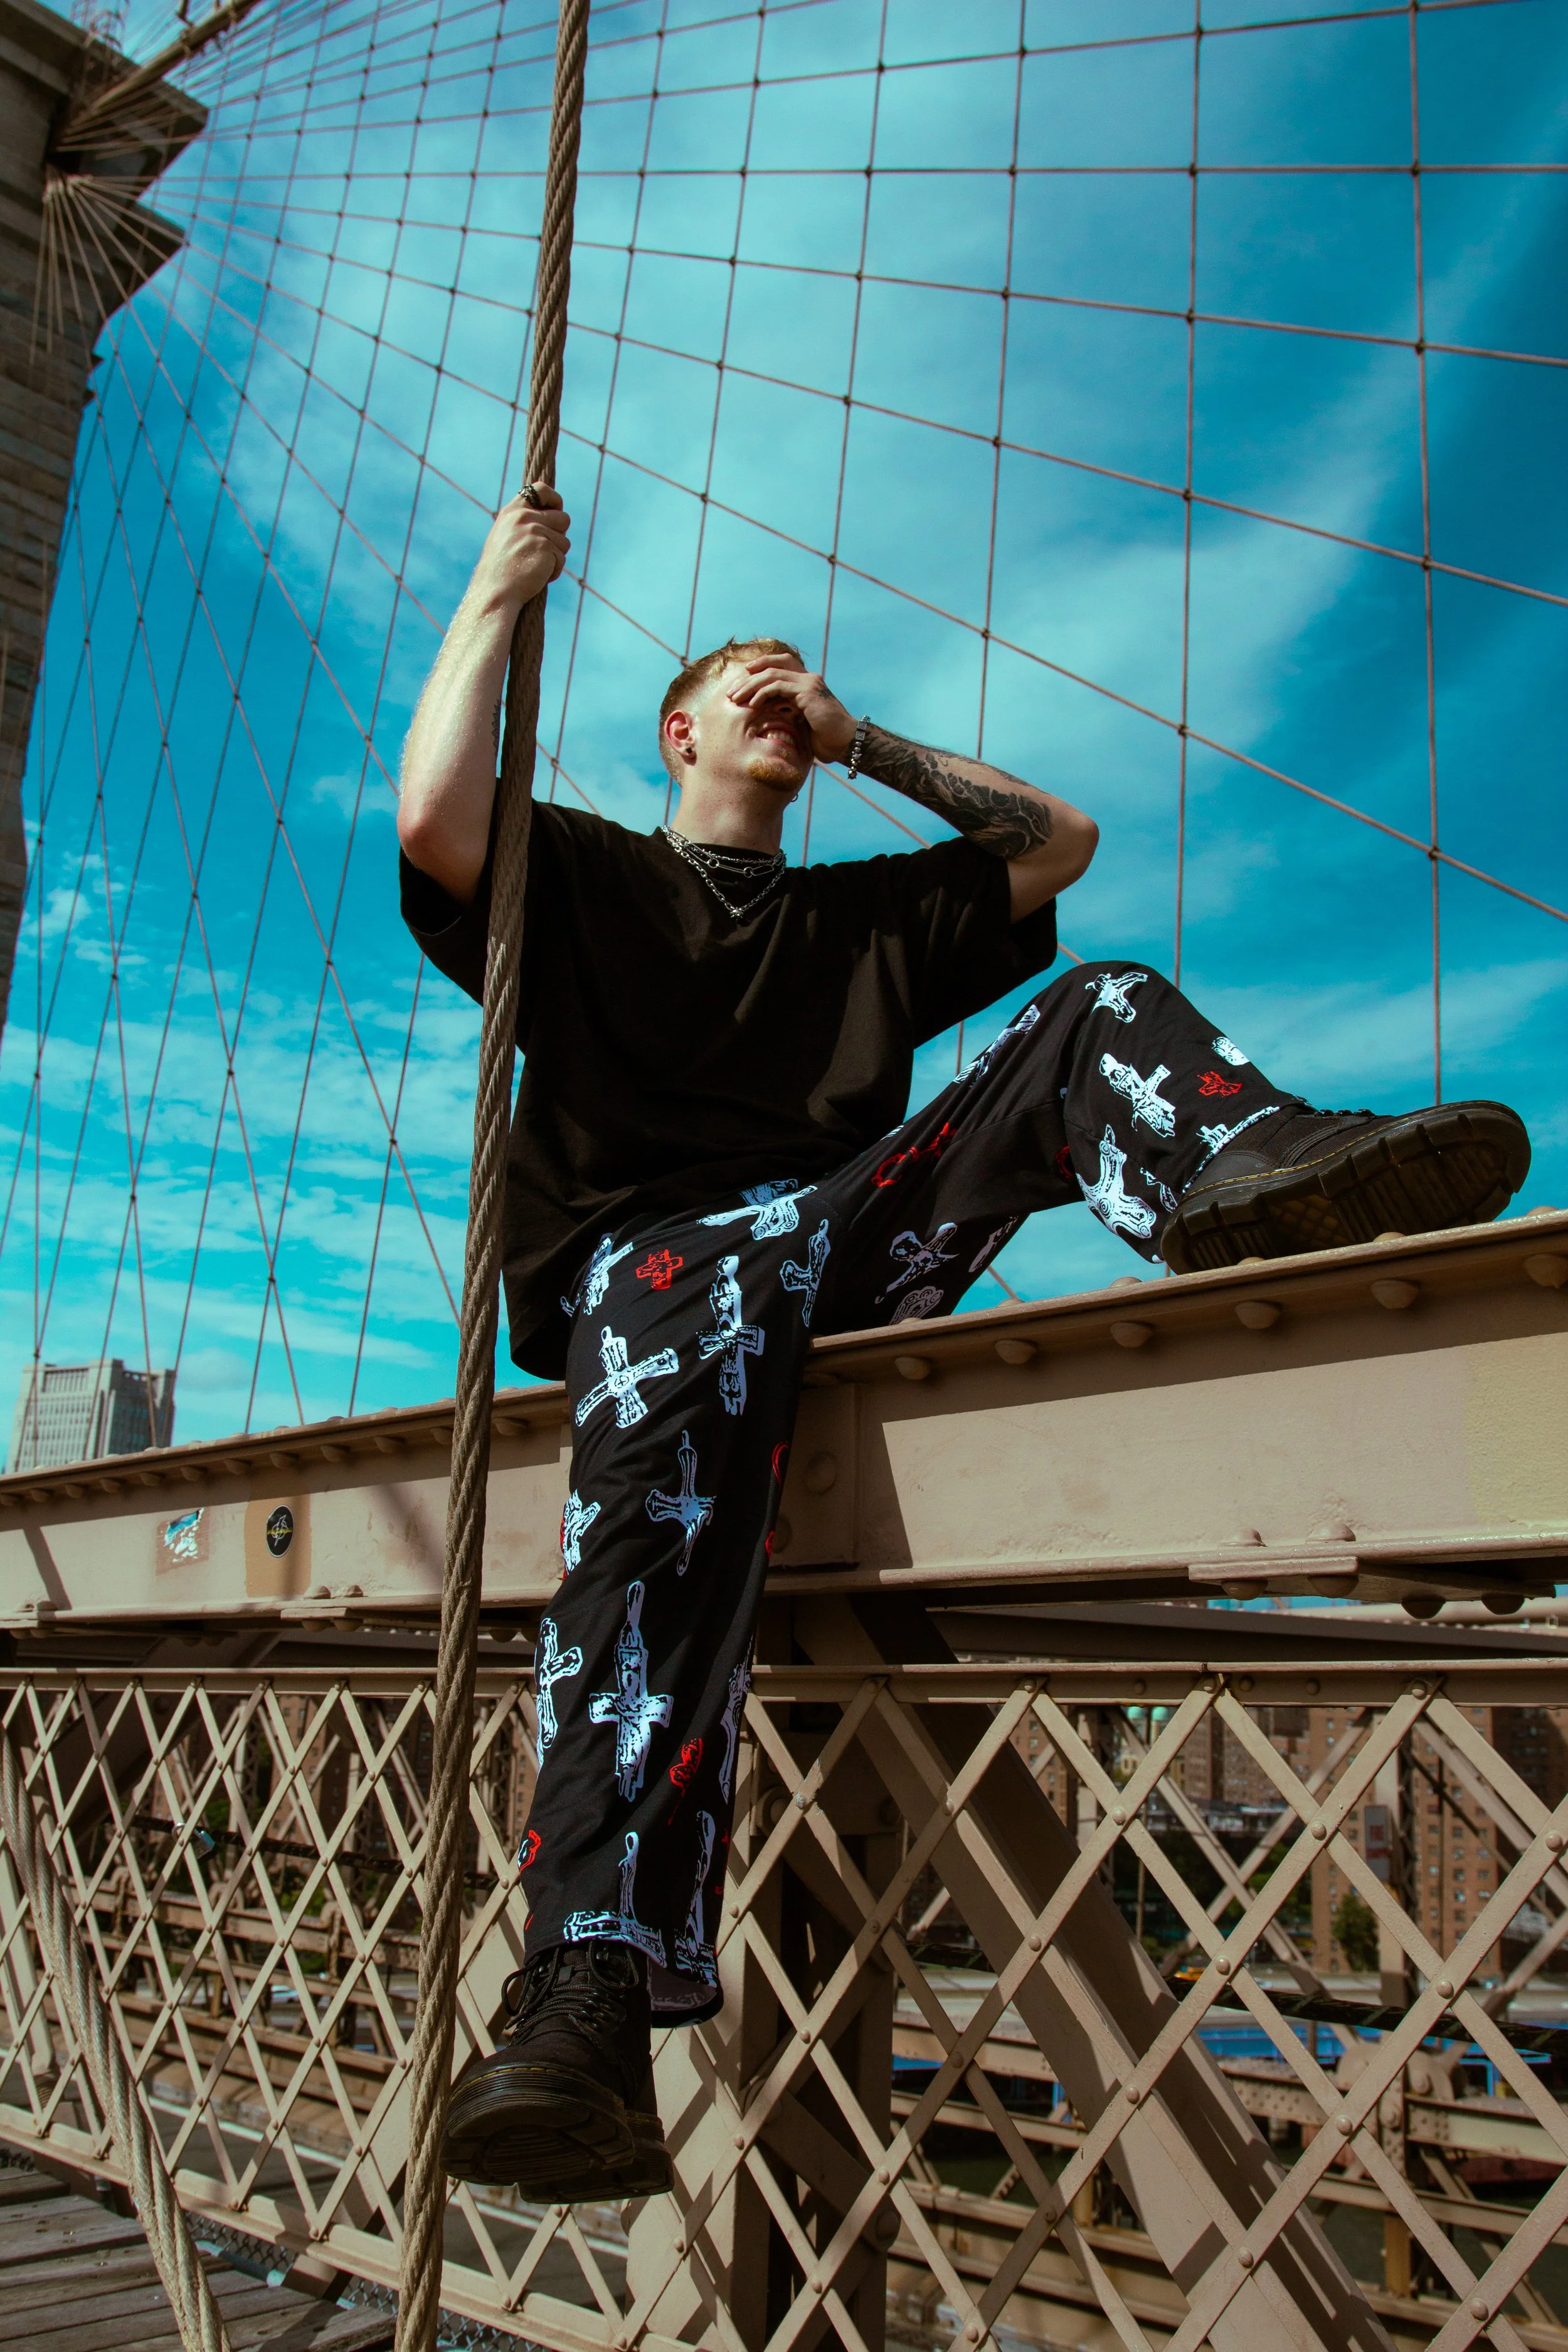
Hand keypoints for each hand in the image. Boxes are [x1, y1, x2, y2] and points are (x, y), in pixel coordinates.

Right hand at [471, 484, 570, 610]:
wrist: (495, 591)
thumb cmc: (500, 570)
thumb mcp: (505, 536)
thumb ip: (524, 523)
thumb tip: (553, 517)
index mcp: (512, 511)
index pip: (541, 489)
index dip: (554, 499)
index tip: (556, 511)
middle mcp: (524, 517)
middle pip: (563, 518)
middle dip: (559, 536)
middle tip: (544, 551)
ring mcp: (535, 531)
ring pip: (565, 541)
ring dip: (556, 557)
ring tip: (536, 566)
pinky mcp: (546, 548)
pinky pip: (562, 559)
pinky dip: (554, 571)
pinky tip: (537, 576)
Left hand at [727, 657, 855, 761]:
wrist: (844, 741)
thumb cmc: (824, 737)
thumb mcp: (801, 720)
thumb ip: (787, 709)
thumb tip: (768, 709)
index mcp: (806, 682)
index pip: (781, 663)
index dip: (761, 665)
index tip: (743, 677)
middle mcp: (808, 678)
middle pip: (773, 666)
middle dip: (749, 677)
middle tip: (732, 692)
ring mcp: (808, 683)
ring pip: (772, 674)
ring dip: (750, 685)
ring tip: (736, 698)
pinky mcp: (807, 692)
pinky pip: (778, 686)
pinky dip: (762, 693)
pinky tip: (752, 704)